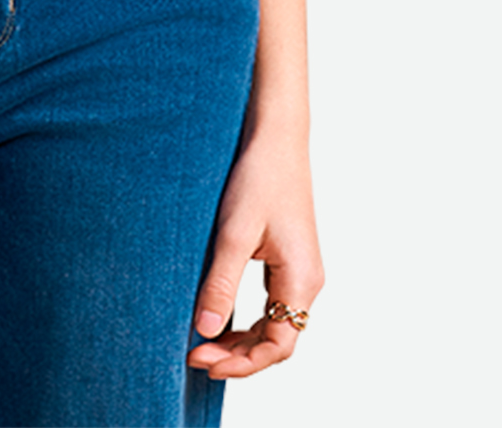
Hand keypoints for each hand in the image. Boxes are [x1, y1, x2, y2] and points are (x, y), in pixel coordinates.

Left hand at [187, 128, 322, 379]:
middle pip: (277, 340)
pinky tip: (219, 317)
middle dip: (237, 355)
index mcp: (302, 280)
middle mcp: (307, 281)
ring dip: (241, 339)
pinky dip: (247, 319)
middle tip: (194, 355)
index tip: (202, 360)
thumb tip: (206, 332)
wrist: (276, 136)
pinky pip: (271, 304)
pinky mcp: (289, 259)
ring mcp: (300, 271)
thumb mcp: (234, 234)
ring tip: (203, 342)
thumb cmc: (259, 177)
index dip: (241, 364)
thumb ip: (221, 284)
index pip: (278, 346)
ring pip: (274, 324)